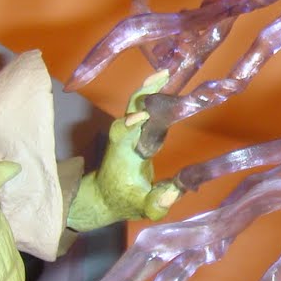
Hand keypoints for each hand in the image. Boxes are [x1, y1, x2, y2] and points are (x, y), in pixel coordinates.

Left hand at [66, 69, 180, 229]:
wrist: (104, 195)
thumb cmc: (124, 201)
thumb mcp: (142, 208)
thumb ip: (157, 203)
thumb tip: (176, 191)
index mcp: (124, 156)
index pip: (124, 135)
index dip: (132, 124)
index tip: (143, 117)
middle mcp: (123, 138)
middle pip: (129, 110)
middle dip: (143, 95)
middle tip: (161, 80)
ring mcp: (127, 131)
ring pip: (135, 104)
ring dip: (148, 88)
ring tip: (166, 73)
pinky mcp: (134, 128)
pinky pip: (142, 106)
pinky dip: (152, 92)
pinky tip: (166, 78)